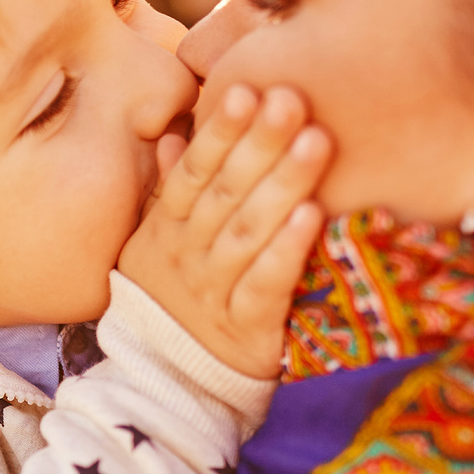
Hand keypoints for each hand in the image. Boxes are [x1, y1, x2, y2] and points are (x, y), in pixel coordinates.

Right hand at [118, 84, 331, 377]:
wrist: (168, 383)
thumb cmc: (176, 300)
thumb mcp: (158, 245)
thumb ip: (171, 191)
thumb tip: (174, 137)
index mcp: (167, 230)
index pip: (194, 173)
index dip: (218, 133)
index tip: (245, 90)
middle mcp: (187, 257)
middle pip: (224, 194)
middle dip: (259, 144)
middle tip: (291, 98)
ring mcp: (213, 293)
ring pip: (246, 234)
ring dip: (281, 186)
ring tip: (315, 142)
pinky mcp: (246, 330)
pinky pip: (264, 287)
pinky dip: (285, 252)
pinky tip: (312, 217)